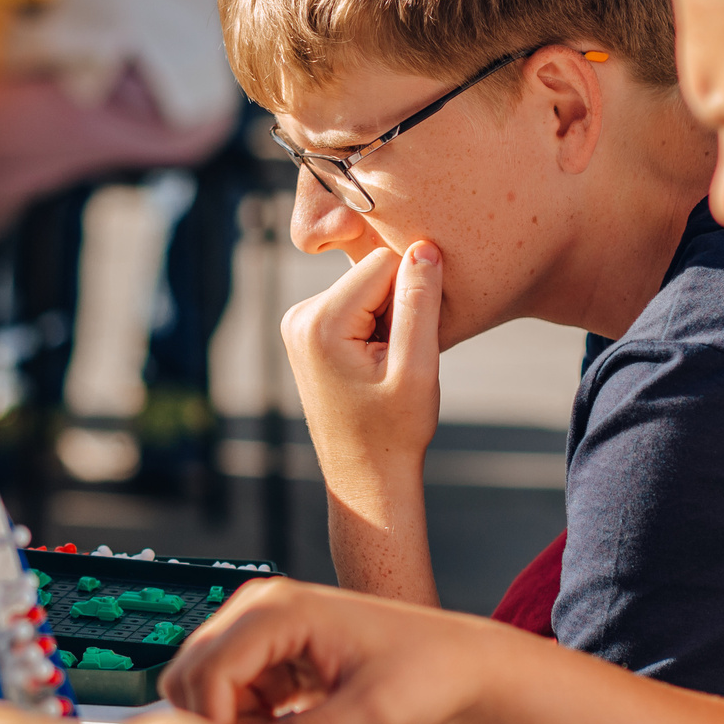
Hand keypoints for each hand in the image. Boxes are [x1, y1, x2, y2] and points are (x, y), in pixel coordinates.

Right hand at [160, 578, 522, 723]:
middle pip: (189, 673)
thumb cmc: (426, 673)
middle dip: (216, 723)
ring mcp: (262, 627)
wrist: (455, 665)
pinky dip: (245, 721)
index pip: (207, 669)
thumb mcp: (373, 713)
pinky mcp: (269, 652)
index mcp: (281, 609)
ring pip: (203, 686)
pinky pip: (228, 693)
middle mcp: (261, 607)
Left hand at [282, 241, 442, 479]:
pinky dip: (376, 326)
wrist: (366, 477)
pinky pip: (356, 305)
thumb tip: (425, 246)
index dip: (414, 294)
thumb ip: (420, 303)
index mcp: (320, 322)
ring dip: (389, 318)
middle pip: (372, 273)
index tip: (413, 341)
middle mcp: (299, 316)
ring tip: (389, 365)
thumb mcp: (417, 368)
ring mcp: (298, 324)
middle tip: (401, 358)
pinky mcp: (307, 332)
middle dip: (399, 306)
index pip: (384, 263)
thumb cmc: (395, 431)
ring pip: (366, 287)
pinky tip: (378, 364)